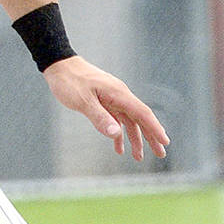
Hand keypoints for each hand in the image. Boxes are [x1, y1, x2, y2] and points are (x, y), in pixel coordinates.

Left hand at [42, 57, 169, 161]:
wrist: (59, 66)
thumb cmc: (69, 82)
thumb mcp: (82, 101)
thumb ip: (99, 117)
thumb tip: (116, 134)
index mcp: (118, 94)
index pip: (142, 113)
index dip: (155, 128)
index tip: (164, 142)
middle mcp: (120, 96)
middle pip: (140, 118)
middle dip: (151, 136)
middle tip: (161, 154)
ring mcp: (113, 98)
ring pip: (129, 121)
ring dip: (135, 139)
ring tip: (138, 157)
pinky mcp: (105, 101)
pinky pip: (117, 119)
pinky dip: (119, 134)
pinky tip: (118, 147)